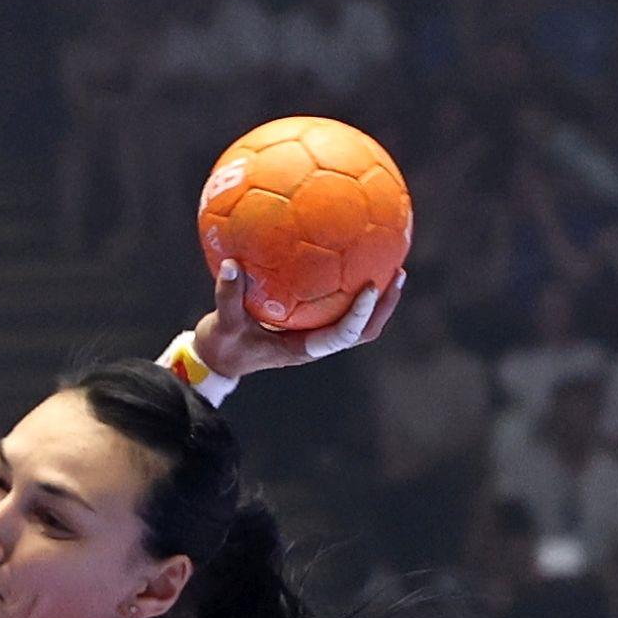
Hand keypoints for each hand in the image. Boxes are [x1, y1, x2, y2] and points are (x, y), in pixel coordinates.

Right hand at [189, 258, 400, 380]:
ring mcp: (316, 336)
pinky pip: (342, 308)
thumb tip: (230, 264)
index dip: (360, 313)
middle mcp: (315, 343)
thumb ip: (227, 295)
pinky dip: (354, 288)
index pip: (341, 335)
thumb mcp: (222, 322)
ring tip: (393, 266)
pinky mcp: (312, 326)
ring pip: (359, 323)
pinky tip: (356, 259)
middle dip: (384, 306)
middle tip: (398, 273)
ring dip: (379, 300)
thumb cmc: (223, 344)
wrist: (219, 358)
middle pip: (363, 331)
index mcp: (302, 349)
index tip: (371, 286)